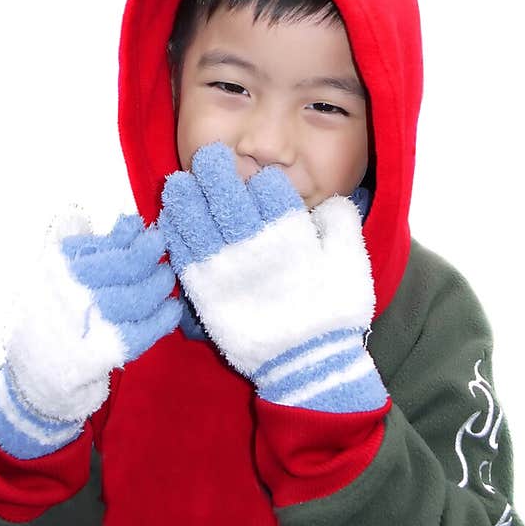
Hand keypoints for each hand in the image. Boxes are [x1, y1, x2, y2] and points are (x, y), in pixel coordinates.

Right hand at [0, 211, 181, 457]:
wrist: (32, 374)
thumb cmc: (48, 313)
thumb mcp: (54, 271)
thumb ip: (82, 243)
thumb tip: (118, 220)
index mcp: (59, 267)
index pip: (107, 244)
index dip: (134, 236)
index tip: (146, 234)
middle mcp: (72, 292)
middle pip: (128, 266)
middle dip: (152, 256)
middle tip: (161, 256)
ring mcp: (88, 324)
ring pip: (140, 296)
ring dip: (160, 285)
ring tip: (165, 280)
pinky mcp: (103, 353)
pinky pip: (144, 330)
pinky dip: (164, 317)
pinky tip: (171, 309)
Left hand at [158, 141, 387, 413]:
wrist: (307, 367)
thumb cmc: (335, 314)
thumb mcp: (354, 262)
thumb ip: (343, 223)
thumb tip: (332, 202)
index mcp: (290, 232)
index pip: (267, 185)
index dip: (263, 179)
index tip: (260, 182)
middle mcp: (253, 242)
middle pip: (227, 191)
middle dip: (216, 169)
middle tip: (210, 157)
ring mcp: (225, 266)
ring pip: (198, 218)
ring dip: (187, 195)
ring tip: (180, 181)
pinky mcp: (204, 291)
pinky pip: (183, 252)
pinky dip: (175, 232)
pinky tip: (170, 218)